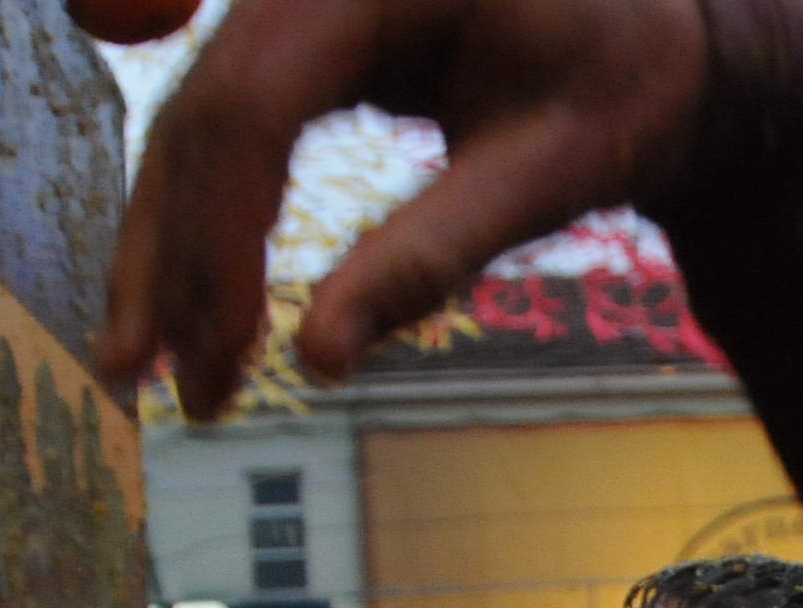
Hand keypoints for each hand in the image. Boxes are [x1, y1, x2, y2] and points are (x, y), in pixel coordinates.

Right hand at [100, 0, 710, 415]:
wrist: (658, 31)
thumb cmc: (625, 85)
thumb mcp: (550, 172)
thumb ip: (432, 254)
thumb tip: (315, 357)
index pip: (257, 101)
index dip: (222, 236)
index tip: (224, 351)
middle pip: (204, 111)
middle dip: (174, 254)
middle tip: (152, 377)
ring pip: (195, 119)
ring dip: (165, 244)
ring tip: (145, 362)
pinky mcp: (301, 35)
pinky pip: (226, 122)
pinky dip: (202, 214)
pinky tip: (186, 300)